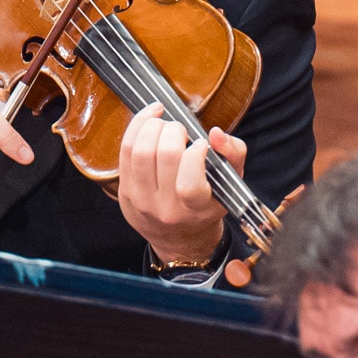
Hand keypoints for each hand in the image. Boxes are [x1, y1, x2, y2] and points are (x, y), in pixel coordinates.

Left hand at [115, 104, 243, 268]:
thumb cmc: (206, 204)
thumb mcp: (229, 184)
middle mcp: (166, 207)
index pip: (189, 183)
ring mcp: (142, 200)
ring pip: (140, 151)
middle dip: (174, 130)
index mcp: (195, 208)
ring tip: (165, 125)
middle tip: (182, 130)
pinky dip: (136, 127)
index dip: (195, 154)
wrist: (178, 237)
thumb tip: (215, 133)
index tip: (201, 144)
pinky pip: (125, 150)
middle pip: (164, 156)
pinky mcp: (125, 190)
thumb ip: (233, 154)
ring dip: (153, 127)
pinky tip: (149, 120)